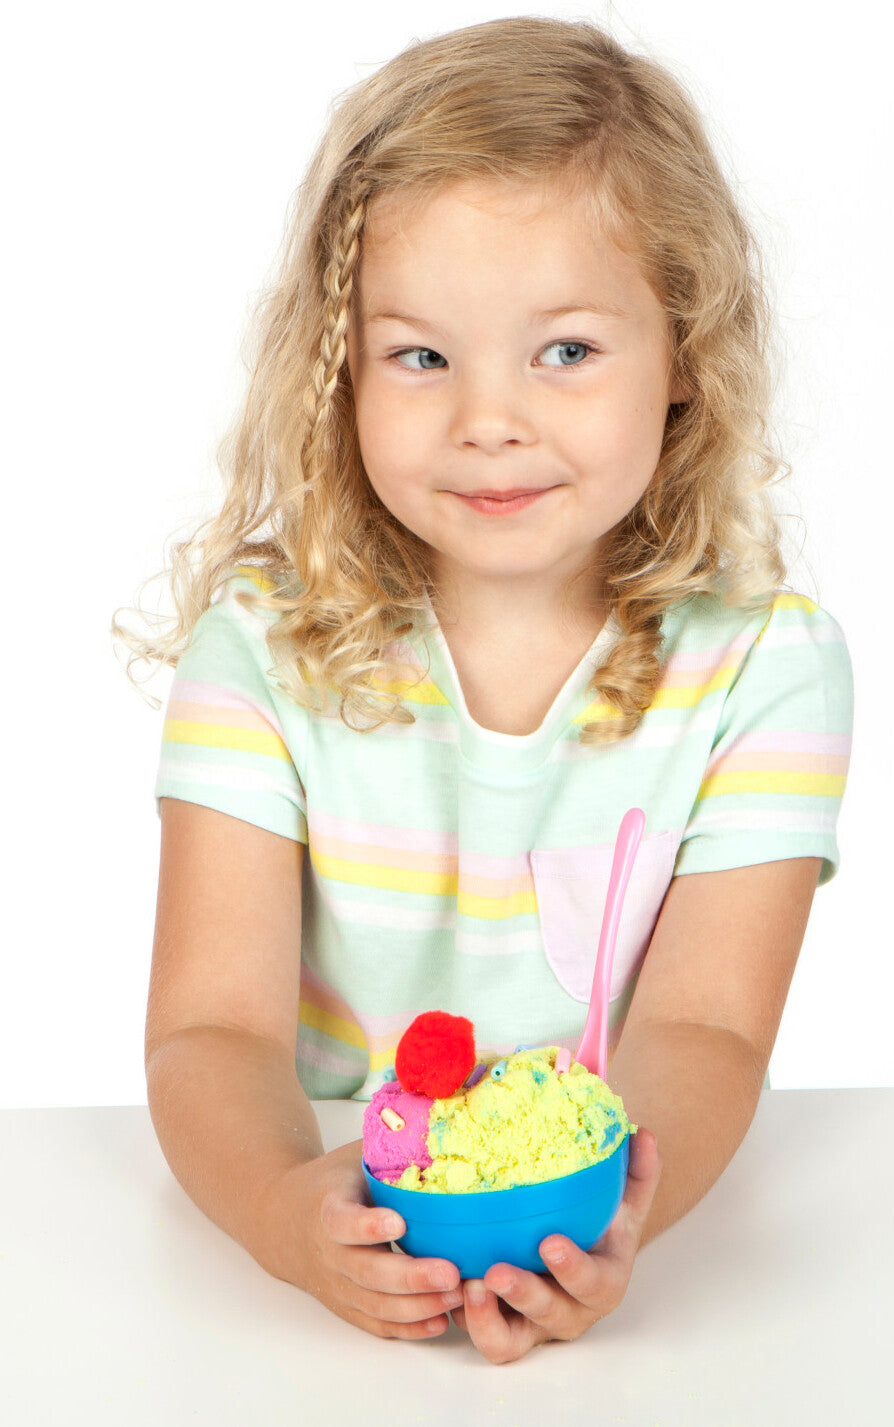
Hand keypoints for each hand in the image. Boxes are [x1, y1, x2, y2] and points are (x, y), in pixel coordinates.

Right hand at [256, 1138, 463, 1339]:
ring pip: (376, 1305)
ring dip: (418, 1306)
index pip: (342, 1221)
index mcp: (326, 1209)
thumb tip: (438, 1114)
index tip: (399, 1222)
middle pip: (367, 1273)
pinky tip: (439, 1322)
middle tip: (451, 1273)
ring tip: (458, 1296)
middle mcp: (328, 1254)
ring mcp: (336, 1284)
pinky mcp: (346, 1305)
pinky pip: (376, 1324)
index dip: (367, 1225)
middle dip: (410, 1277)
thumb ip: (389, 1145)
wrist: (280, 1220)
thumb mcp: (353, 1155)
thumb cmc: (331, 1182)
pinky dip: (407, 1327)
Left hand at [451, 1128, 660, 1363]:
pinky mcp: (501, 1333)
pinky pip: (482, 1337)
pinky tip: (451, 1286)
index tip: (550, 1243)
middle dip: (523, 1294)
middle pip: (549, 1314)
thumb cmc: (599, 1233)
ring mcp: (533, 1328)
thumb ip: (638, 1174)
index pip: (593, 1283)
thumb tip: (645, 1134)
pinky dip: (466, 1318)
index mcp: (602, 1283)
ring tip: (468, 1284)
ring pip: (509, 1342)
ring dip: (485, 1319)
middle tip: (496, 1271)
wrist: (577, 1266)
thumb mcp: (622, 1207)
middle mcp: (568, 1313)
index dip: (572, 1269)